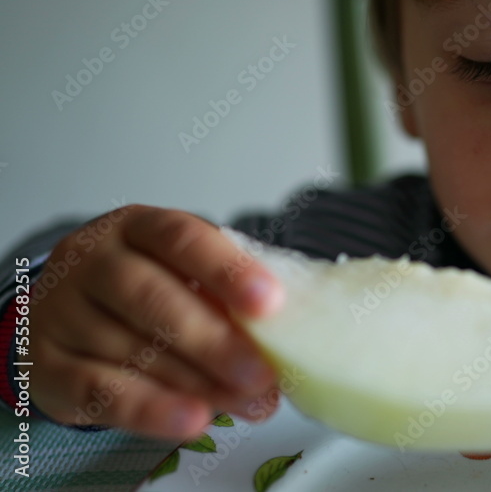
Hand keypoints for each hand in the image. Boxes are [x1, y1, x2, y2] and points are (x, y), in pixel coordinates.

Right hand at [26, 205, 283, 439]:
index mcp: (136, 227)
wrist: (60, 318)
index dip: (227, 270)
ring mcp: (62, 311)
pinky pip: (99, 390)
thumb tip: (288, 333)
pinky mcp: (44, 365)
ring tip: (248, 403)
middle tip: (262, 374)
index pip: (181, 238)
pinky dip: (150, 410)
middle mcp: (92, 260)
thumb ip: (224, 295)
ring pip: (130, 348)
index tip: (270, 302)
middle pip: (151, 296)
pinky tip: (193, 419)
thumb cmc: (141, 290)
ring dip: (197, 382)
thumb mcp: (181, 275)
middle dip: (214, 340)